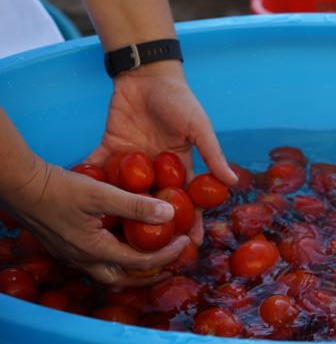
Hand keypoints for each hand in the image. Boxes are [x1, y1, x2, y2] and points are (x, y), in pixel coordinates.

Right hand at [7, 157, 188, 285]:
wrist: (21, 186)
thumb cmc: (59, 188)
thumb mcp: (101, 193)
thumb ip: (135, 205)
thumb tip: (169, 213)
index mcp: (96, 251)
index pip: (142, 263)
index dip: (168, 254)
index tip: (185, 240)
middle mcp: (85, 260)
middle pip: (127, 278)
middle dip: (153, 272)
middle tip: (173, 258)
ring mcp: (74, 255)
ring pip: (111, 272)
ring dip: (135, 266)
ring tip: (155, 251)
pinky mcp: (67, 246)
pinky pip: (99, 260)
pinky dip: (119, 255)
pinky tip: (127, 238)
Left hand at [86, 61, 237, 244]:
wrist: (147, 74)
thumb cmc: (179, 99)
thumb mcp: (199, 127)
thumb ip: (213, 154)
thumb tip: (232, 183)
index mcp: (180, 165)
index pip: (187, 200)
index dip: (190, 222)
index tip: (191, 247)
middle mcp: (156, 169)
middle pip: (154, 204)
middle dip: (153, 227)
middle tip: (150, 254)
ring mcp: (132, 161)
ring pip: (125, 193)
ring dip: (119, 212)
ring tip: (112, 239)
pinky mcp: (110, 149)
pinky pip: (100, 169)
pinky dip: (90, 181)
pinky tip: (83, 204)